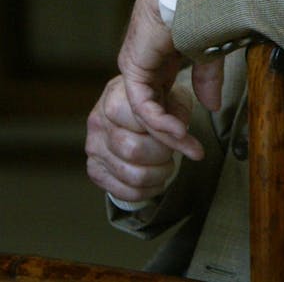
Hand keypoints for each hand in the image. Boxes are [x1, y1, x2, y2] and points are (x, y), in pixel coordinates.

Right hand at [85, 74, 186, 202]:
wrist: (137, 109)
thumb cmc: (159, 102)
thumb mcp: (172, 98)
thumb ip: (176, 114)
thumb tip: (182, 135)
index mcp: (116, 97)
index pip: (141, 121)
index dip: (167, 132)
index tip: (185, 135)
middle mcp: (98, 122)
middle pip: (134, 150)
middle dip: (162, 155)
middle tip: (172, 151)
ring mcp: (93, 146)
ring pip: (130, 174)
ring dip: (157, 175)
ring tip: (166, 165)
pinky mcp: (94, 168)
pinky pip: (119, 191)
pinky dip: (144, 191)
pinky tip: (156, 182)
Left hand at [115, 0, 222, 160]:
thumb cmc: (203, 11)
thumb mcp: (209, 53)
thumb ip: (207, 79)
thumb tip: (212, 105)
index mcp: (162, 59)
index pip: (165, 99)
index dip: (181, 121)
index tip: (199, 140)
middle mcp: (146, 66)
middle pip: (154, 110)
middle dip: (174, 133)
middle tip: (193, 151)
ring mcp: (137, 68)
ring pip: (146, 112)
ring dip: (168, 133)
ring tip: (188, 147)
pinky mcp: (134, 68)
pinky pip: (143, 104)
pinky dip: (161, 121)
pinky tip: (178, 131)